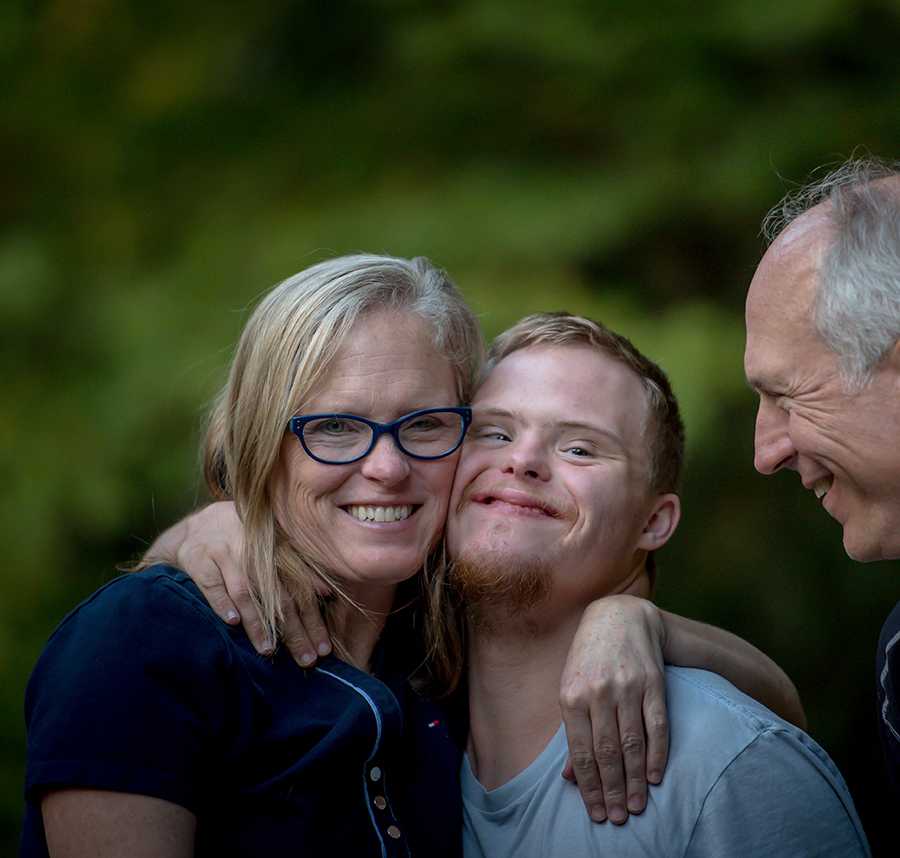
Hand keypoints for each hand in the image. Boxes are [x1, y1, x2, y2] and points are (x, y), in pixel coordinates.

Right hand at [147, 502, 332, 666]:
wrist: (198, 526)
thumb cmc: (243, 543)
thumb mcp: (272, 549)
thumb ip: (299, 569)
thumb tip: (326, 592)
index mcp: (276, 550)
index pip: (301, 590)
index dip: (313, 620)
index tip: (324, 648)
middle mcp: (254, 550)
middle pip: (278, 595)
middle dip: (294, 630)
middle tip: (306, 659)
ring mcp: (226, 553)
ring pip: (245, 592)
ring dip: (257, 622)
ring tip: (268, 649)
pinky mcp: (199, 559)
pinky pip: (212, 585)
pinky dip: (222, 603)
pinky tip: (232, 623)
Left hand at [559, 595, 668, 824]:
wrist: (619, 617)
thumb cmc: (588, 658)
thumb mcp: (570, 688)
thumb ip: (572, 731)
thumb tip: (569, 777)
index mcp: (571, 695)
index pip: (582, 751)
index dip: (590, 786)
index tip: (597, 812)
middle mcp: (599, 692)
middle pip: (608, 752)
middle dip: (613, 790)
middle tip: (619, 817)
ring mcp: (627, 687)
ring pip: (633, 743)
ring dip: (636, 780)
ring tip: (638, 806)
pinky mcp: (653, 683)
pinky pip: (657, 726)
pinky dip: (658, 754)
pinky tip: (656, 777)